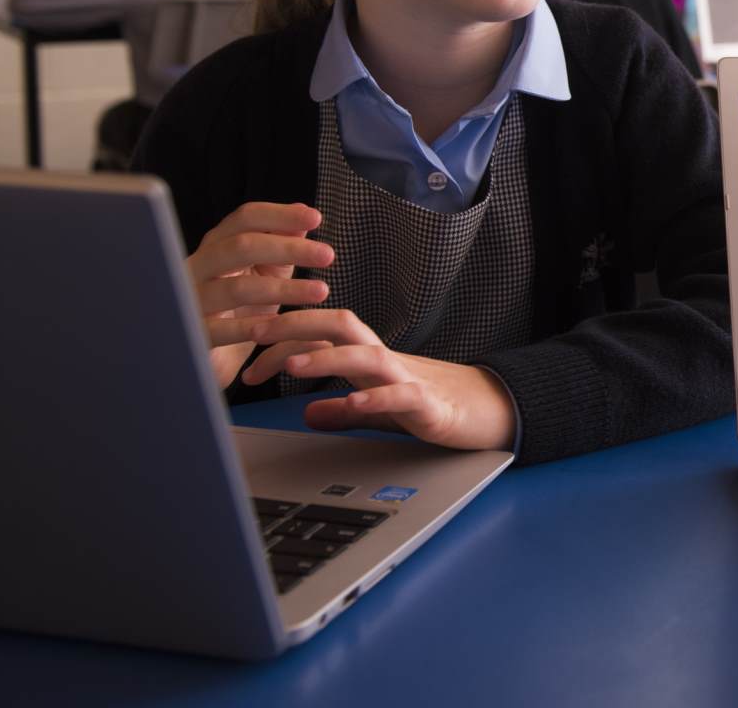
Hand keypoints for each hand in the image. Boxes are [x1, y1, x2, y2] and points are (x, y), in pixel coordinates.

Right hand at [187, 202, 332, 389]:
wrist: (207, 359)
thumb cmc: (240, 310)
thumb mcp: (265, 274)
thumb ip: (281, 244)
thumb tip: (303, 212)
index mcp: (217, 246)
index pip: (245, 218)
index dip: (280, 215)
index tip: (316, 218)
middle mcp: (198, 267)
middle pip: (240, 246)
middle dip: (288, 248)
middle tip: (328, 255)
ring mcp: (191, 301)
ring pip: (236, 288)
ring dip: (283, 289)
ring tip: (321, 291)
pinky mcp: (193, 334)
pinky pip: (221, 330)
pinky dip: (251, 327)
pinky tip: (281, 325)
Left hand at [242, 307, 517, 451]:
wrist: (491, 412)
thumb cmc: (432, 405)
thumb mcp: (378, 407)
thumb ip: (343, 409)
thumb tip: (307, 412)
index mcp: (368, 358)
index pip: (321, 331)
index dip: (282, 334)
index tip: (246, 346)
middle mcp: (385, 360)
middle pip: (340, 325)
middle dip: (296, 324)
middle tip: (254, 332)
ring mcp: (408, 380)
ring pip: (366, 356)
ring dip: (327, 357)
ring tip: (293, 364)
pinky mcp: (429, 405)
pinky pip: (401, 397)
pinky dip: (376, 397)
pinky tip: (353, 401)